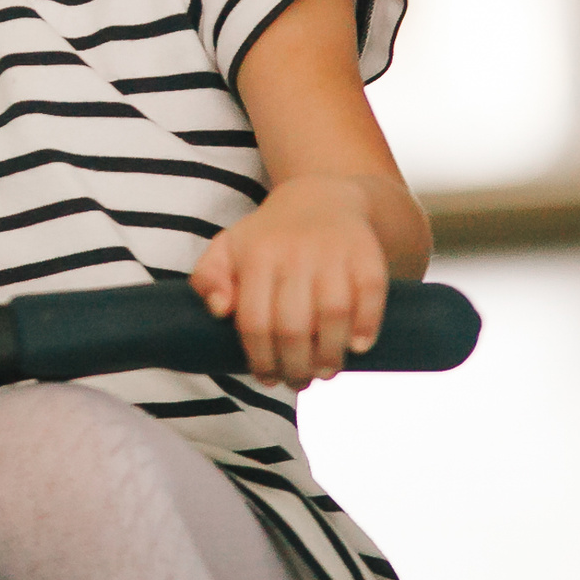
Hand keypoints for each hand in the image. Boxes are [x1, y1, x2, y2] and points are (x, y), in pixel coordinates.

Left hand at [190, 177, 390, 387]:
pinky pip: (371, 293)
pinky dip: (367, 324)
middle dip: (295, 366)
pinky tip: (358, 346)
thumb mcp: (228, 248)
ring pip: (333, 313)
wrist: (322, 198)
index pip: (254, 322)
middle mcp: (295, 253)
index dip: (260, 359)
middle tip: (298, 382)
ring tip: (325, 371)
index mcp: (257, 256)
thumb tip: (219, 309)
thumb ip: (208, 277)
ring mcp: (333, 252)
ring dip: (330, 353)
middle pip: (293, 326)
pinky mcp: (367, 253)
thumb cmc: (269, 237)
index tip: (267, 378)